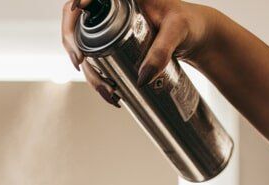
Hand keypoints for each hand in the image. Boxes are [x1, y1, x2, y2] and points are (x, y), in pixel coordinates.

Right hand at [62, 0, 214, 104]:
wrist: (195, 35)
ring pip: (85, 46)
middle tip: (81, 66)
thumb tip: (141, 79)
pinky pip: (96, 59)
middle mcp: (113, 7)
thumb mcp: (177, 32)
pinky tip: (110, 92)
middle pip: (77, 22)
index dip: (74, 13)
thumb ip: (161, 51)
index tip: (78, 28)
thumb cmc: (189, 23)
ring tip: (109, 92)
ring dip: (89, 72)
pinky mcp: (114, 44)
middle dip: (73, 46)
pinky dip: (99, 77)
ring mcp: (111, 26)